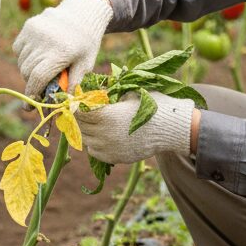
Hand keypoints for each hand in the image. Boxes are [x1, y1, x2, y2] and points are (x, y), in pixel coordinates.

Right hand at [11, 0, 112, 98]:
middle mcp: (45, 40)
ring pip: (21, 61)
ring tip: (42, 68)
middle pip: (27, 71)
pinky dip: (24, 56)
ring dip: (28, 70)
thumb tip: (61, 107)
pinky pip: (18, 49)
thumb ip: (72, 85)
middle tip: (40, 87)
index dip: (32, 94)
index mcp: (61, 52)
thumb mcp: (85, 65)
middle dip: (32, 83)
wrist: (84, 12)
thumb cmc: (86, 43)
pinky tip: (37, 54)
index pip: (38, 78)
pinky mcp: (29, 25)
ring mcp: (34, 31)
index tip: (30, 107)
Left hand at [75, 91, 194, 165]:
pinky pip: (95, 152)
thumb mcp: (131, 92)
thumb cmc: (153, 105)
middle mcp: (104, 134)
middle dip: (79, 118)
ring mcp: (109, 148)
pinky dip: (95, 143)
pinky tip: (103, 135)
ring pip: (86, 140)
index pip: (79, 112)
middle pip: (80, 126)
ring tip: (95, 122)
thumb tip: (95, 88)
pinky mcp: (115, 158)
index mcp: (106, 115)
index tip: (75, 101)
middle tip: (83, 111)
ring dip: (87, 130)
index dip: (75, 106)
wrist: (171, 128)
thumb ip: (111, 92)